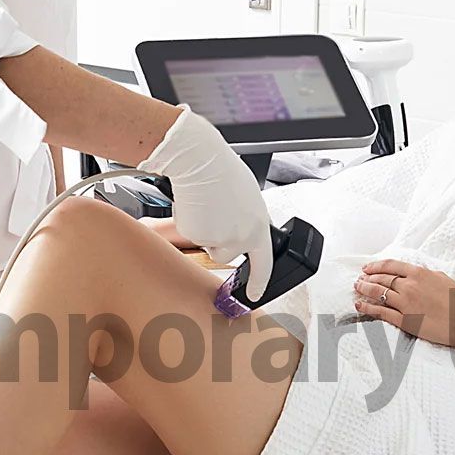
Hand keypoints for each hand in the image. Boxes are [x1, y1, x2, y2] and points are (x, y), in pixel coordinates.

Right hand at [136, 108, 273, 298]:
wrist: (199, 161)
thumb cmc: (222, 171)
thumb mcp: (248, 198)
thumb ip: (248, 219)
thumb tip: (241, 227)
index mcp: (259, 226)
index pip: (264, 263)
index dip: (260, 281)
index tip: (255, 294)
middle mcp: (241, 237)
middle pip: (226, 254)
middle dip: (218, 239)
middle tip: (216, 214)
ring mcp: (218, 239)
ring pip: (207, 244)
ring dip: (204, 230)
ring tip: (206, 204)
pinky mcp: (196, 236)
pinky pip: (191, 234)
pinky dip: (190, 221)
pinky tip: (195, 204)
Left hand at [354, 259, 454, 366]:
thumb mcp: (443, 279)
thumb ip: (426, 275)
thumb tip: (414, 273)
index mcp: (420, 273)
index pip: (391, 266)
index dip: (375, 266)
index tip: (367, 268)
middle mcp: (410, 286)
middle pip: (381, 278)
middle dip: (367, 277)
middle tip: (359, 279)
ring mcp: (406, 304)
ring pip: (378, 293)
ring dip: (364, 290)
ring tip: (357, 289)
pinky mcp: (406, 321)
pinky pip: (381, 312)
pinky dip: (367, 308)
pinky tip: (359, 306)